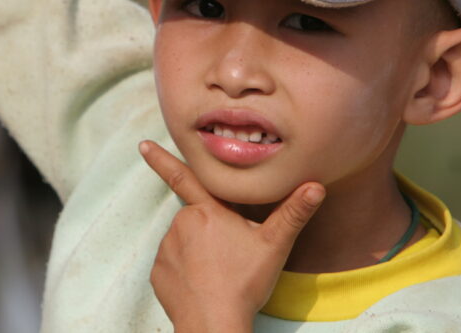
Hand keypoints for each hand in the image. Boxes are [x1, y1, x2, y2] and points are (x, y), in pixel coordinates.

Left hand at [139, 141, 324, 332]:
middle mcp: (181, 224)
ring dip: (198, 250)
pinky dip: (185, 271)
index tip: (143, 145)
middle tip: (230, 256)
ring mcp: (166, 250)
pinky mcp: (158, 273)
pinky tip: (202, 284)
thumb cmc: (244, 283)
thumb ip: (294, 213)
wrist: (214, 324)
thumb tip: (317, 186)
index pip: (183, 176)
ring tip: (219, 272)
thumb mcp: (274, 245)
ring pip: (184, 241)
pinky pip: (172, 264)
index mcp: (208, 212)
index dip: (161, 159)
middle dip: (211, 231)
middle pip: (196, 218)